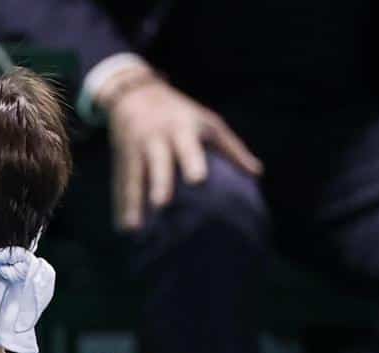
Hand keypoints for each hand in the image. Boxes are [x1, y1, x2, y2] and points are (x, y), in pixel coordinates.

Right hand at [102, 77, 262, 231]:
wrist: (135, 97)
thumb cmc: (181, 114)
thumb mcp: (207, 123)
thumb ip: (231, 148)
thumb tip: (257, 174)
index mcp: (181, 129)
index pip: (188, 147)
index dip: (192, 162)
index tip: (198, 180)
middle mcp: (156, 140)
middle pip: (158, 164)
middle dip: (159, 183)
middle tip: (162, 204)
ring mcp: (135, 152)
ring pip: (134, 179)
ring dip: (133, 204)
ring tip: (133, 229)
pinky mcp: (122, 164)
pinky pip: (121, 188)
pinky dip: (121, 208)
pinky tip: (123, 228)